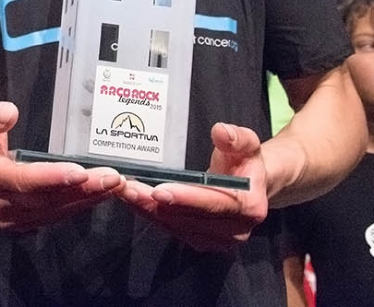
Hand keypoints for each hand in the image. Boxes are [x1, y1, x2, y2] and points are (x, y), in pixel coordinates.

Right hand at [0, 101, 122, 231]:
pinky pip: (58, 216)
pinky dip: (81, 204)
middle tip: (113, 177)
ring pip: (57, 211)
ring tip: (115, 184)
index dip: (52, 177)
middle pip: (48, 198)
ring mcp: (15, 219)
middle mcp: (3, 204)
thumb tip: (10, 112)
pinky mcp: (26, 224)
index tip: (79, 171)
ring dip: (89, 199)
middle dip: (83, 189)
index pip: (24, 180)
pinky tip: (101, 193)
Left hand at [119, 123, 268, 251]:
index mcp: (249, 207)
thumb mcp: (247, 144)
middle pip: (189, 218)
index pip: (214, 204)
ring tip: (124, 190)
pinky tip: (132, 199)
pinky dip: (150, 213)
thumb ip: (237, 138)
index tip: (159, 191)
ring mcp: (216, 240)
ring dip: (147, 209)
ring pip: (175, 226)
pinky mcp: (200, 240)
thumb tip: (220, 131)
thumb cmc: (245, 161)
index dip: (186, 198)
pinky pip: (171, 228)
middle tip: (128, 187)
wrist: (249, 185)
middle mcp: (234, 231)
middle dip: (155, 204)